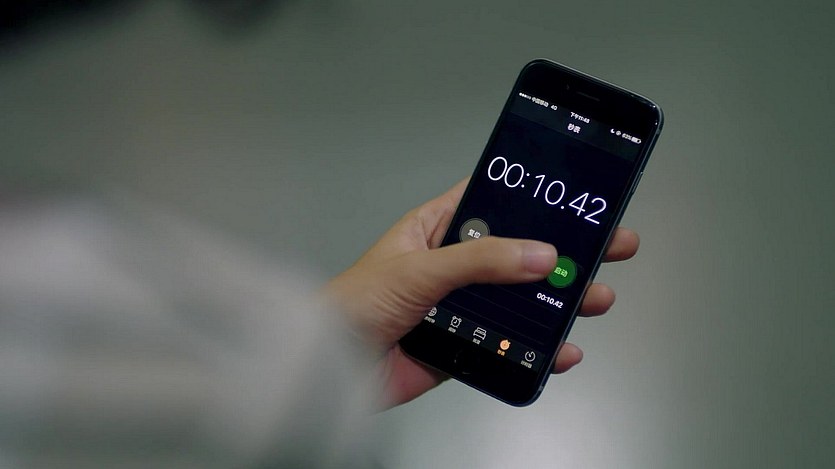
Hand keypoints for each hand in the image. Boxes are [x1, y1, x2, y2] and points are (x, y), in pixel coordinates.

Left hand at [325, 179, 639, 407]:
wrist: (330, 368)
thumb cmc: (355, 302)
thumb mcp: (420, 269)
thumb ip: (480, 260)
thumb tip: (539, 254)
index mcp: (437, 230)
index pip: (494, 202)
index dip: (534, 198)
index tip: (577, 196)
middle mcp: (453, 264)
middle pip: (519, 252)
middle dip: (564, 251)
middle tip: (610, 246)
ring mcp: (461, 306)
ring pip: (520, 299)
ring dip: (559, 300)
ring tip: (596, 298)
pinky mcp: (464, 345)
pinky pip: (509, 345)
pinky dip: (538, 349)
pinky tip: (563, 350)